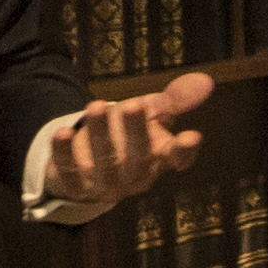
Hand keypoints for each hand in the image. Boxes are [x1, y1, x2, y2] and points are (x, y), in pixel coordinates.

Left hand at [47, 71, 211, 215]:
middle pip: (139, 158)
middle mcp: (134, 176)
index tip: (191, 136)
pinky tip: (62, 131)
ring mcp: (104, 184)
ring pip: (104, 163)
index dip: (184, 151)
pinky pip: (69, 170)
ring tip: (96, 106)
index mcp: (158, 159)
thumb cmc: (125, 134)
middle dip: (136, 132)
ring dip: (100, 135)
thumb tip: (205, 81)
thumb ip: (174, 99)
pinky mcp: (75, 185)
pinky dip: (64, 152)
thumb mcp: (150, 113)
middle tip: (132, 104)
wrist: (85, 163)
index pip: (177, 159)